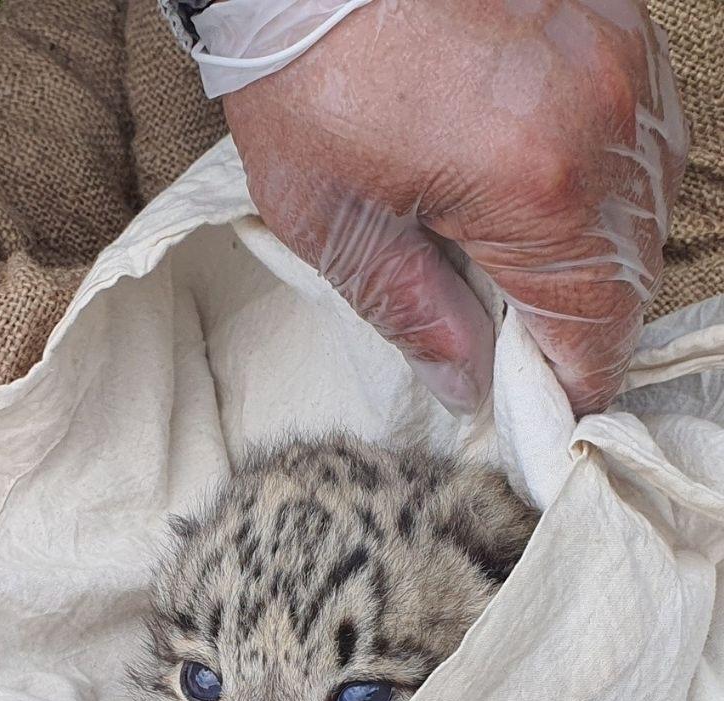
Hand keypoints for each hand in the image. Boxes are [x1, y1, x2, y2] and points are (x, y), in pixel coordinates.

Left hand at [222, 0, 687, 414]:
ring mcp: (620, 60)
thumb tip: (466, 384)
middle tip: (521, 340)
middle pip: (633, 266)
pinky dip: (606, 175)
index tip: (544, 403)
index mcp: (537, 187)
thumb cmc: (308, 77)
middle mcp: (603, 121)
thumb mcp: (337, 222)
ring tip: (527, 265)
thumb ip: (413, 315)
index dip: (574, 380)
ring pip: (650, 198)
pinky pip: (643, 128)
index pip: (596, 323)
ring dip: (601, 247)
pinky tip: (548, 187)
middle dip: (584, 318)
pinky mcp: (615, 20)